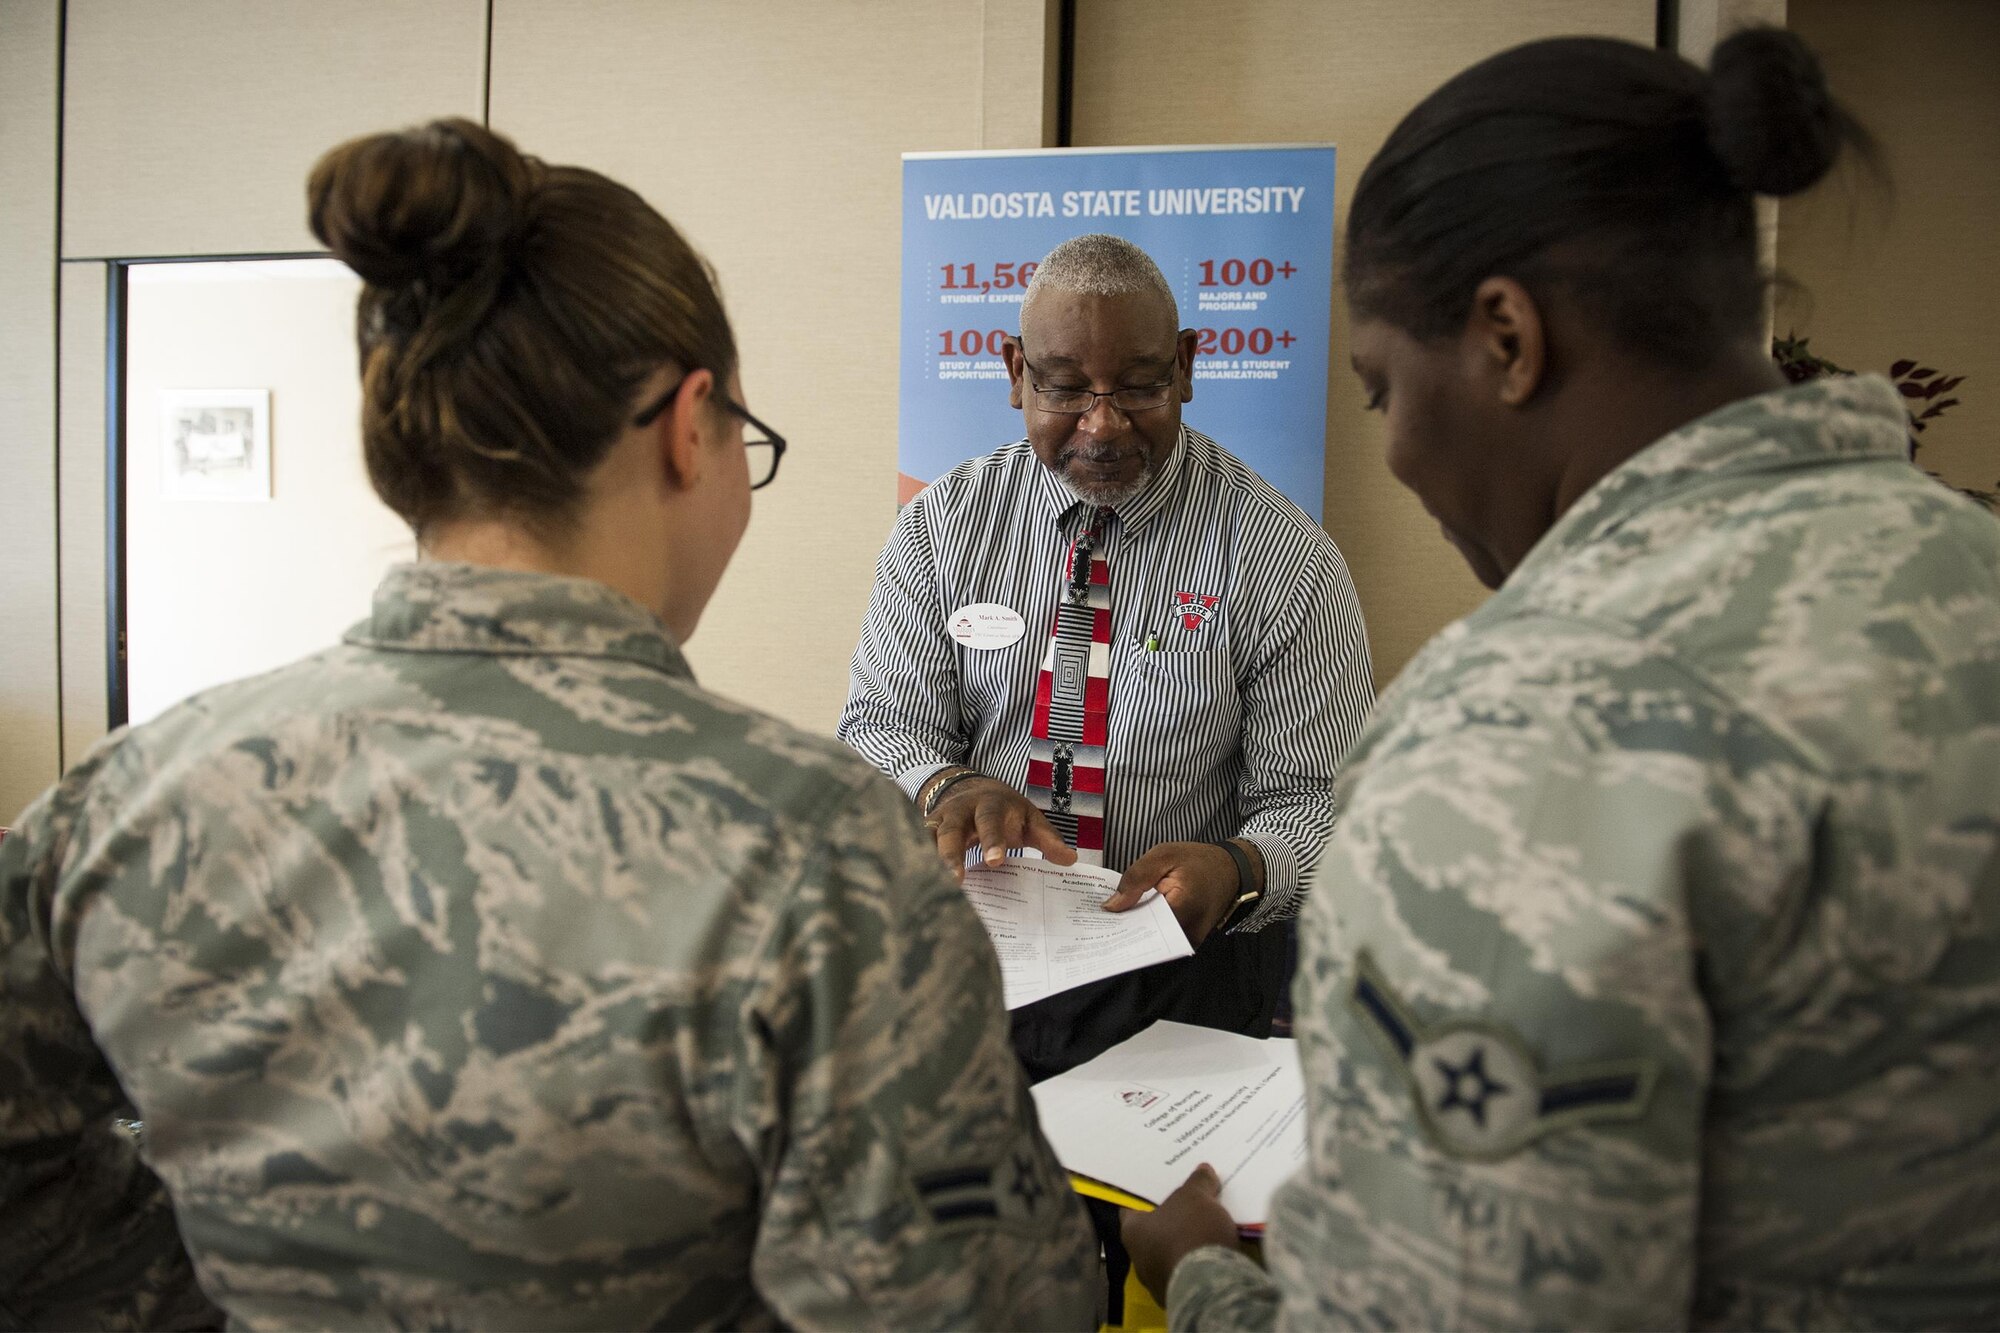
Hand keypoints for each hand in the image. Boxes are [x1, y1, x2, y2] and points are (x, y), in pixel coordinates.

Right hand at [925, 777, 1076, 881]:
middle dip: (953, 853)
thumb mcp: (1030, 818)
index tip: (996, 862)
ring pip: (932, 840)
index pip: (990, 820)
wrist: (971, 788)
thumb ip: (1048, 839)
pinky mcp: (928, 832)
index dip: (992, 840)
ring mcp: (941, 820)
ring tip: (938, 889)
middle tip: (958, 880)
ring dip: (933, 863)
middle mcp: (961, 810)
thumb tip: (1070, 860)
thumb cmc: (1006, 810)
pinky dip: (922, 865)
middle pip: (952, 829)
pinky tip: (926, 888)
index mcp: (989, 804)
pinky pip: (922, 848)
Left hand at [1100, 841, 1248, 946]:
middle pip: (1146, 938)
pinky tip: (1131, 920)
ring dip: (1134, 930)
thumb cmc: (1198, 861)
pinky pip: (1162, 939)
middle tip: (1097, 923)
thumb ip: (1136, 878)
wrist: (1231, 871)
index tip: (1097, 922)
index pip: (1142, 925)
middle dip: (1122, 930)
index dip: (1118, 923)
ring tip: (1110, 921)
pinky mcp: (1189, 941)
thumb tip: (1111, 906)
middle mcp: (1187, 933)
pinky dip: (1147, 930)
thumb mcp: (1164, 855)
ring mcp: (1189, 940)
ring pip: (1153, 941)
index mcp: (1182, 908)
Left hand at [1122, 1163, 1240, 1306]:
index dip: (1145, 1197)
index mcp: (1132, 1232)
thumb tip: (1203, 1169)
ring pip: (1169, 1256)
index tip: (1158, 1188)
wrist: (1209, 1286)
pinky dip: (1196, 1264)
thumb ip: (1198, 1182)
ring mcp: (1157, 1282)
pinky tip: (1213, 1253)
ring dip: (1184, 1246)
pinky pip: (1186, 1274)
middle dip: (1169, 1222)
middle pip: (1152, 1233)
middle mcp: (1138, 1259)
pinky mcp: (1178, 1298)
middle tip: (1188, 1205)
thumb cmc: (1190, 1233)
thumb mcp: (1196, 1197)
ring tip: (1206, 1229)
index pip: (1131, 1209)